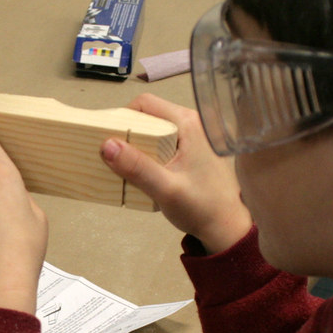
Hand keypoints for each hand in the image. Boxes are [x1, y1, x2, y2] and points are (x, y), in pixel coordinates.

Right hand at [100, 94, 250, 253]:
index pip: (146, 104)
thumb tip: (106, 145)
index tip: (109, 139)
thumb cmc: (201, 208)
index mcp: (188, 123)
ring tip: (127, 166)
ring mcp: (194, 135)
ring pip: (155, 129)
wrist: (226, 228)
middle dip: (129, 133)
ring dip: (138, 144)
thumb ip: (137, 167)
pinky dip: (149, 152)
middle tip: (115, 156)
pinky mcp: (193, 148)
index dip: (123, 117)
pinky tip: (143, 171)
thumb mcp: (165, 189)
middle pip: (149, 115)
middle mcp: (193, 122)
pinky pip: (163, 141)